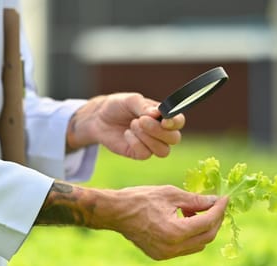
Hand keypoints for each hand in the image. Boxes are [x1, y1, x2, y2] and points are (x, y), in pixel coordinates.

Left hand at [67, 93, 185, 159]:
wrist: (99, 118)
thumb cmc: (117, 106)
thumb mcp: (130, 100)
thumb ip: (144, 106)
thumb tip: (158, 114)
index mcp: (163, 116)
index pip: (178, 122)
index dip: (175, 122)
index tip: (164, 120)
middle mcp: (160, 132)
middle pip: (174, 139)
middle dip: (159, 131)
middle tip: (141, 120)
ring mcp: (151, 144)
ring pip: (163, 150)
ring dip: (148, 138)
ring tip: (133, 125)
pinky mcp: (139, 153)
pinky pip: (146, 154)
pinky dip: (136, 143)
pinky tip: (127, 134)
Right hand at [91, 185, 227, 259]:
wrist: (115, 212)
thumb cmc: (140, 198)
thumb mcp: (170, 194)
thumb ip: (196, 199)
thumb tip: (215, 200)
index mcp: (175, 232)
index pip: (207, 222)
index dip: (219, 209)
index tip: (224, 198)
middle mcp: (172, 248)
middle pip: (207, 237)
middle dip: (215, 220)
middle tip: (215, 204)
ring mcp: (166, 254)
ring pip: (198, 245)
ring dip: (203, 228)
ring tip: (195, 210)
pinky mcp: (160, 255)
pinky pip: (184, 248)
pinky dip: (191, 235)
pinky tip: (184, 219)